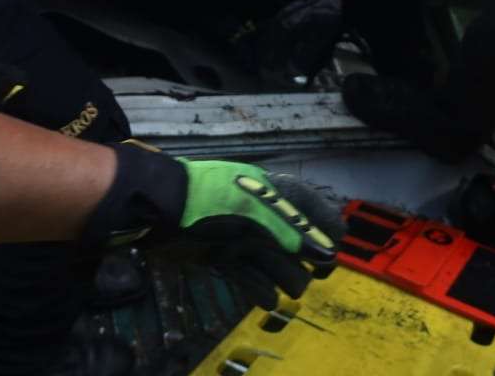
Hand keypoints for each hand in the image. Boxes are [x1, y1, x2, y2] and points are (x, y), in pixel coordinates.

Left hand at [84, 144, 336, 308]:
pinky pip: (251, 278)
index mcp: (277, 195)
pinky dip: (261, 289)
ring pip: (277, 264)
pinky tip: (268, 299)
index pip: (315, 210)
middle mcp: (265, 217)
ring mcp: (245, 239)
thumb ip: (292, 230)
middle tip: (316, 275)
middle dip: (311, 260)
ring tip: (289, 288)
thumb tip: (325, 251)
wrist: (161, 208)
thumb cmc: (212, 200)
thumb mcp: (257, 210)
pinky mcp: (225, 258)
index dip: (328, 231)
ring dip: (288, 278)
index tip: (333, 254)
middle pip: (300, 242)